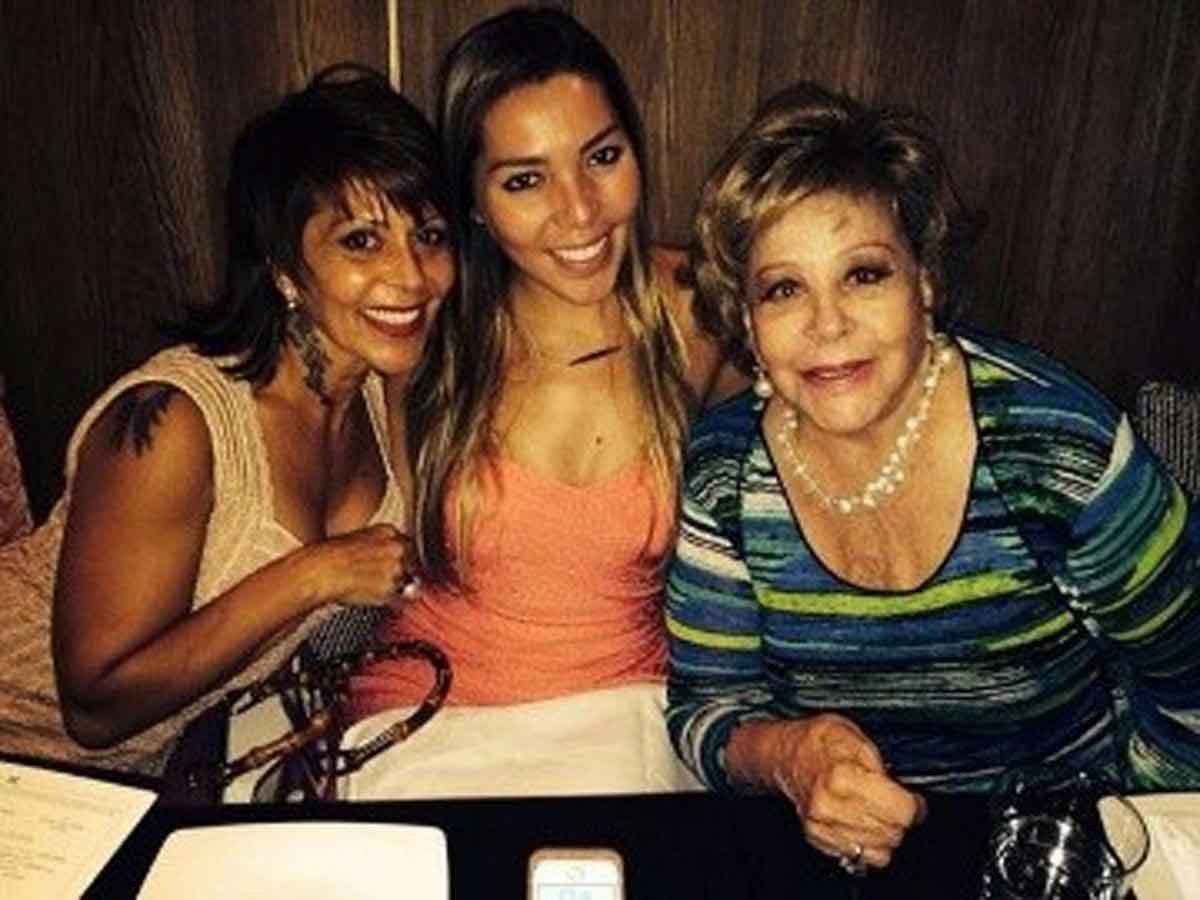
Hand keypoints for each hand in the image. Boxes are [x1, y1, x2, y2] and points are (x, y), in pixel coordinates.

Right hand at [292, 523, 417, 608]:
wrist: (320, 570)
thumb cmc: (330, 556)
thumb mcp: (358, 539)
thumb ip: (381, 546)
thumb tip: (394, 561)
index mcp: (389, 531)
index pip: (408, 547)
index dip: (398, 560)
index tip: (387, 566)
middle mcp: (398, 548)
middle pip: (410, 565)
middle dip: (399, 573)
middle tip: (373, 578)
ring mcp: (396, 569)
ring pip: (405, 583)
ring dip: (392, 587)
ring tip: (366, 585)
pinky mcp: (390, 589)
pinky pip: (397, 599)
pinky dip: (386, 600)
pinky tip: (366, 593)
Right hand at [769, 714, 925, 870]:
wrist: (785, 754)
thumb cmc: (819, 741)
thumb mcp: (856, 736)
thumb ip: (882, 765)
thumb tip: (903, 791)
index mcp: (843, 777)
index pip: (901, 811)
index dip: (914, 805)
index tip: (914, 800)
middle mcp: (830, 806)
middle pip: (892, 833)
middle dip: (900, 820)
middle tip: (895, 803)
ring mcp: (822, 825)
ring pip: (879, 852)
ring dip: (885, 835)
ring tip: (879, 813)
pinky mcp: (817, 837)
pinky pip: (858, 856)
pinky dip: (866, 843)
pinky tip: (862, 822)